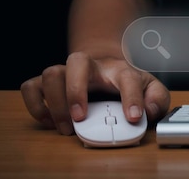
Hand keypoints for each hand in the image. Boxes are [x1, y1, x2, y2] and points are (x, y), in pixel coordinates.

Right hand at [20, 52, 170, 134]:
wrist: (105, 67)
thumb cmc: (126, 82)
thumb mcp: (150, 88)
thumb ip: (157, 99)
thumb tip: (148, 110)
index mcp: (119, 69)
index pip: (127, 77)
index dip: (132, 97)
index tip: (135, 117)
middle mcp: (91, 66)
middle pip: (77, 61)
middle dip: (76, 90)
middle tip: (81, 117)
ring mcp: (67, 72)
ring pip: (51, 73)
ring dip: (55, 102)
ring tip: (67, 126)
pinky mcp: (48, 83)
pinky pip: (31, 86)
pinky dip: (36, 104)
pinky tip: (49, 120)